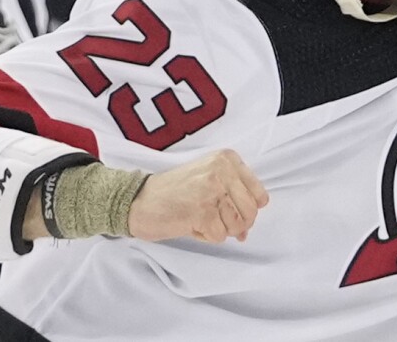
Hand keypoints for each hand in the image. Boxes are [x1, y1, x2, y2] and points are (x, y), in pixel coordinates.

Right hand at [128, 149, 269, 243]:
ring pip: (238, 225)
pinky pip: (219, 236)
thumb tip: (247, 230)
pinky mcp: (202, 211)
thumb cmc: (172, 192)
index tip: (231, 211)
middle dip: (237, 224)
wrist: (138, 199)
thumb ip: (232, 198)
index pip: (259, 194)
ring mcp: (212, 190)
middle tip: (216, 222)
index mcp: (227, 158)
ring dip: (220, 230)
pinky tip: (191, 225)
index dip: (248, 210)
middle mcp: (222, 170)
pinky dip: (207, 237)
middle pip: (251, 212)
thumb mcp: (207, 180)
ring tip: (200, 219)